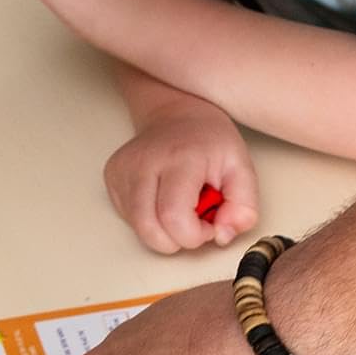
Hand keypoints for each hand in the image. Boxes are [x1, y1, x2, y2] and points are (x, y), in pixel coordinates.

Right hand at [105, 101, 259, 250]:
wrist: (177, 114)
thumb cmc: (209, 141)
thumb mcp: (242, 169)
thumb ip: (244, 207)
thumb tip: (223, 235)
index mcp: (181, 158)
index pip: (174, 218)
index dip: (194, 236)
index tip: (208, 225)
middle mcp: (145, 162)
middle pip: (149, 229)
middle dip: (176, 240)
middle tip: (194, 221)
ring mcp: (123, 169)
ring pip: (138, 228)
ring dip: (163, 231)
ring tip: (179, 207)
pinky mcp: (112, 177)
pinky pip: (129, 218)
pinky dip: (149, 220)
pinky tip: (162, 200)